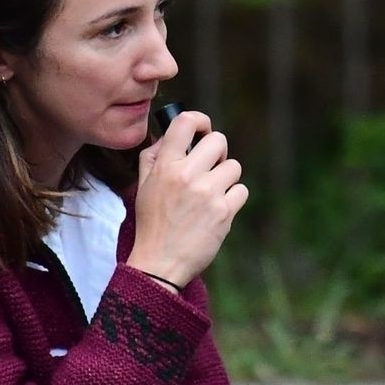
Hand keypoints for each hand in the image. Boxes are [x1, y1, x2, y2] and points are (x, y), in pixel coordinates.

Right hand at [127, 111, 249, 285]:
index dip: (200, 121)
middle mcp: (187, 175)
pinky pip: (241, 190)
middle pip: (218, 140)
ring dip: (226, 178)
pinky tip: (218, 210)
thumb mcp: (144, 185)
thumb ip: (154, 156)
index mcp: (164, 166)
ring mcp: (208, 193)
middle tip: (210, 167)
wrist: (160, 263)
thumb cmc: (152, 224)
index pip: (185, 122)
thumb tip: (172, 134)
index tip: (202, 130)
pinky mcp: (225, 211)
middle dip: (218, 152)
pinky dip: (233, 199)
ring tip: (210, 195)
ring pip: (233, 166)